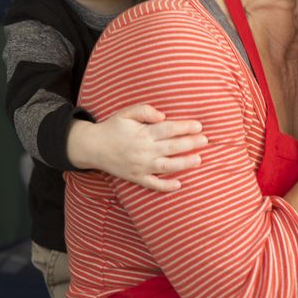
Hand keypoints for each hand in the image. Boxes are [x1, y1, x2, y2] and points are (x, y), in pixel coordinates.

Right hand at [68, 104, 205, 191]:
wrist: (92, 147)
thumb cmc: (113, 127)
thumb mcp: (126, 113)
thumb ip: (144, 110)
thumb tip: (163, 116)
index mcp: (142, 134)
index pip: (168, 129)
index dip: (185, 127)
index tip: (199, 126)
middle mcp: (143, 151)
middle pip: (171, 147)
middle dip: (190, 144)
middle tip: (205, 140)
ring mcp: (140, 166)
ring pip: (166, 166)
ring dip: (184, 163)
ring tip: (198, 159)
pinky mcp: (136, 177)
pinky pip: (152, 184)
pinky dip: (165, 186)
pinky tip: (179, 184)